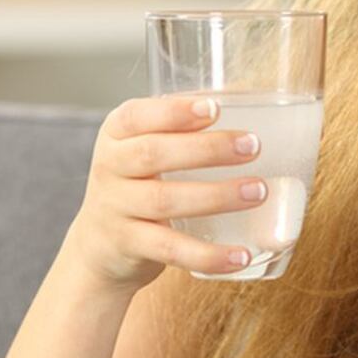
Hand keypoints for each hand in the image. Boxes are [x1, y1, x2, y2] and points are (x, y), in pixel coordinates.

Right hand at [60, 96, 269, 293]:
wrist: (99, 246)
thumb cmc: (140, 184)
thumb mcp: (145, 150)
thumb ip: (181, 130)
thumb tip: (249, 101)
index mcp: (116, 135)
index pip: (135, 116)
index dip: (174, 112)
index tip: (214, 108)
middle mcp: (110, 168)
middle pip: (154, 154)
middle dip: (207, 149)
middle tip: (253, 146)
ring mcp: (116, 209)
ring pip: (165, 201)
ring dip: (217, 196)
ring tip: (259, 191)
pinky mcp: (129, 246)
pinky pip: (171, 250)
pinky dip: (209, 254)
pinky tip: (241, 255)